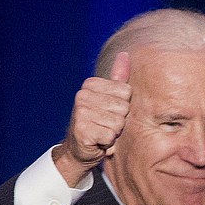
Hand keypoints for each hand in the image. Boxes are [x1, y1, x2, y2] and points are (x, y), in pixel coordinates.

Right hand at [54, 52, 130, 185]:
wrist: (78, 150)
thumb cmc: (97, 123)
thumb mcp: (109, 98)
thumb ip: (118, 78)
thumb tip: (125, 54)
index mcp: (90, 84)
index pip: (126, 92)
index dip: (122, 107)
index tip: (108, 112)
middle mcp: (82, 96)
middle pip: (124, 108)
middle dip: (118, 121)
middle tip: (104, 125)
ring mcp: (80, 113)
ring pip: (118, 123)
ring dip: (113, 133)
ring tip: (100, 133)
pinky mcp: (81, 131)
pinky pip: (110, 136)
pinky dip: (107, 143)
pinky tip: (97, 141)